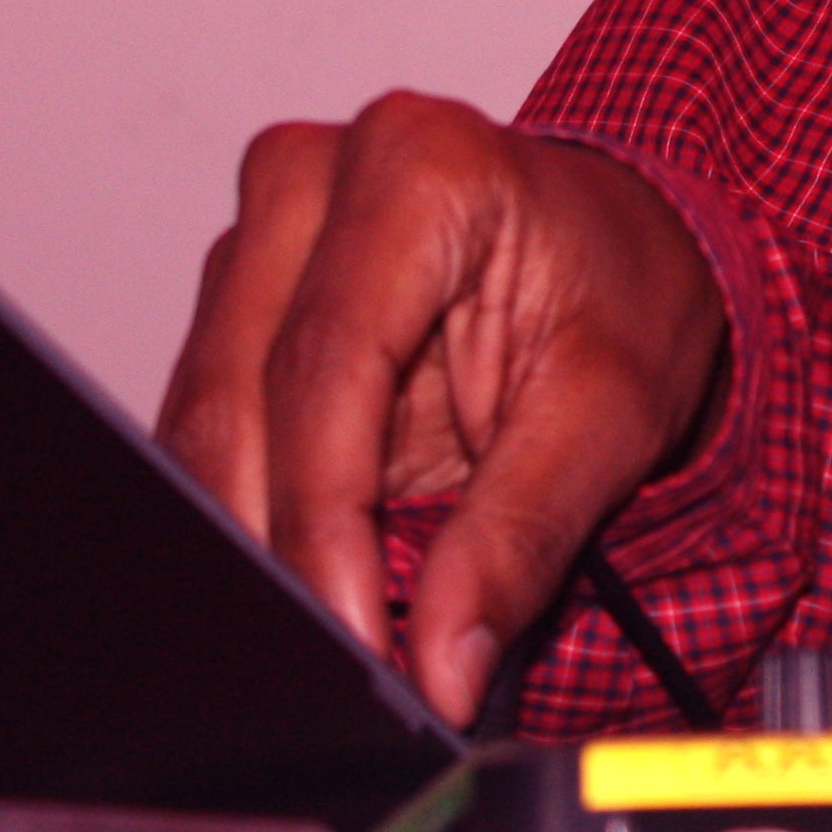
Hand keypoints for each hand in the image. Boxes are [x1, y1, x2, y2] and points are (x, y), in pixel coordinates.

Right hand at [156, 92, 727, 727]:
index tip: (353, 638)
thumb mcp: (614, 413)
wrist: (623, 246)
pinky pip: (209, 426)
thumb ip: (522, 535)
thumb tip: (442, 665)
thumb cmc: (626, 293)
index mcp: (419, 166)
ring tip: (328, 636)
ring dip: (256, 541)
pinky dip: (250, 514)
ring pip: (205, 421)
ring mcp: (262, 233)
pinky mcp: (237, 296)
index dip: (325, 520)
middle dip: (282, 549)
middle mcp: (313, 176)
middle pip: (243, 396)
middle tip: (340, 663)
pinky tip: (304, 579)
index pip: (326, 366)